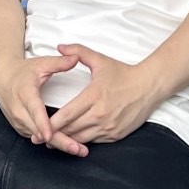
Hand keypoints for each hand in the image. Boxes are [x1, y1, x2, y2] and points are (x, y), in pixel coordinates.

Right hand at [0, 54, 80, 151]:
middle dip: (60, 141)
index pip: (34, 111)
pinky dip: (50, 142)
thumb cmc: (22, 72)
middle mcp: (19, 110)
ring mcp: (18, 121)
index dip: (43, 125)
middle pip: (39, 131)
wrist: (2, 78)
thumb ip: (59, 63)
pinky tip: (67, 146)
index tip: (50, 135)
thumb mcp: (41, 64)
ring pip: (38, 137)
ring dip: (58, 144)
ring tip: (78, 150)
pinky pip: (36, 137)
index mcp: (25, 93)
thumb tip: (75, 58)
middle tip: (79, 149)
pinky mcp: (20, 128)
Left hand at [45, 45, 160, 149]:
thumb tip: (60, 46)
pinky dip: (83, 140)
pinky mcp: (115, 135)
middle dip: (55, 134)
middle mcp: (100, 115)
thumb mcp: (100, 60)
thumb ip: (78, 52)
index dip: (51, 123)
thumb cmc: (123, 73)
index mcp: (94, 96)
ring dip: (68, 140)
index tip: (40, 127)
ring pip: (81, 139)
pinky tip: (74, 139)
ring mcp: (108, 127)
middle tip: (40, 137)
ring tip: (54, 140)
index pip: (67, 114)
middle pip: (71, 130)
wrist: (148, 86)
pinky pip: (94, 142)